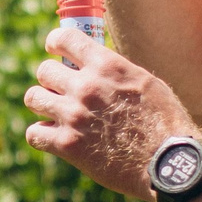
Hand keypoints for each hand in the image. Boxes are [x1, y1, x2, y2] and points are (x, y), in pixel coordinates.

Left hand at [23, 22, 197, 197]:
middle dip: (51, 80)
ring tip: (53, 112)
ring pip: (33, 98)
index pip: (64, 38)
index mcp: (107, 65)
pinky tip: (53, 136)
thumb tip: (96, 65)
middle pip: (44, 70)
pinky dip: (41, 134)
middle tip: (60, 91)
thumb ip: (116, 72)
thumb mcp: (146, 83)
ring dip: (42, 104)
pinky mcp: (67, 144)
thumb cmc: (164, 123)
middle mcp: (86, 86)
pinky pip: (34, 133)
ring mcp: (73, 115)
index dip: (55, 42)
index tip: (54, 49)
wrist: (168, 163)